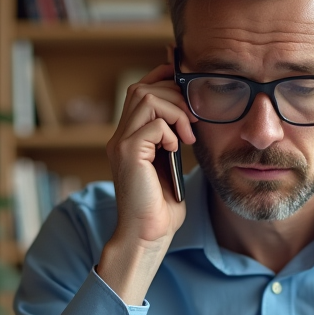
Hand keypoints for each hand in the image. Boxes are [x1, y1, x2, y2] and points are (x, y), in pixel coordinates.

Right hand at [99, 64, 196, 304]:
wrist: (149, 235)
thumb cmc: (162, 206)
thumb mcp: (171, 164)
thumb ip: (173, 139)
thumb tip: (191, 113)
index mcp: (129, 137)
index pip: (139, 89)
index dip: (163, 80)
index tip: (188, 87)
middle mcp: (120, 137)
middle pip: (141, 88)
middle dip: (174, 95)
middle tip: (193, 119)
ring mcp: (121, 144)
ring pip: (145, 98)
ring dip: (175, 110)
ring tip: (188, 134)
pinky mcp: (128, 154)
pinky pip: (153, 124)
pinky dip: (170, 131)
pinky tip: (177, 149)